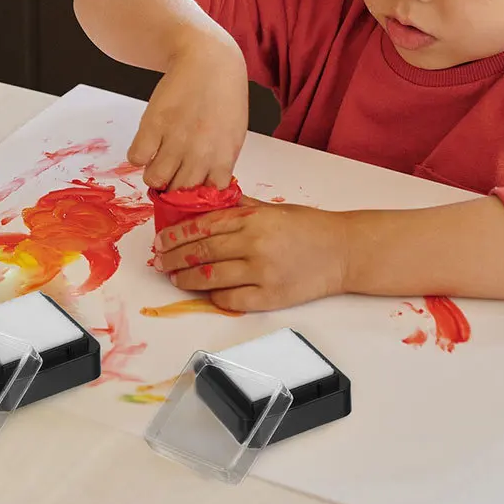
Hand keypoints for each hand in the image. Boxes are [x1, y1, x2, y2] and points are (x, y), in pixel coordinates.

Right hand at [128, 31, 247, 190]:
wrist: (209, 60)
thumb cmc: (224, 96)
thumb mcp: (233, 135)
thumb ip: (220, 163)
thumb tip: (204, 187)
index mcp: (223, 158)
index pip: (207, 198)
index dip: (196, 195)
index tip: (190, 187)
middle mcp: (199, 153)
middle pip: (178, 192)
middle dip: (173, 186)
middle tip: (171, 172)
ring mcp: (175, 140)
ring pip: (154, 179)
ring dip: (153, 173)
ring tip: (158, 158)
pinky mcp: (153, 124)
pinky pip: (136, 157)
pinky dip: (139, 154)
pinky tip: (149, 142)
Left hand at [152, 198, 348, 310]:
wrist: (343, 251)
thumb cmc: (309, 227)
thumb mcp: (272, 208)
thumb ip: (240, 207)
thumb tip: (205, 204)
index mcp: (253, 218)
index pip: (203, 225)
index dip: (177, 234)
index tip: (161, 241)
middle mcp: (254, 243)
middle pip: (202, 251)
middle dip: (175, 257)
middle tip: (160, 261)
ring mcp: (262, 272)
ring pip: (211, 277)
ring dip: (187, 278)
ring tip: (175, 277)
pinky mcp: (270, 296)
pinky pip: (231, 298)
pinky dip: (214, 296)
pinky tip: (205, 292)